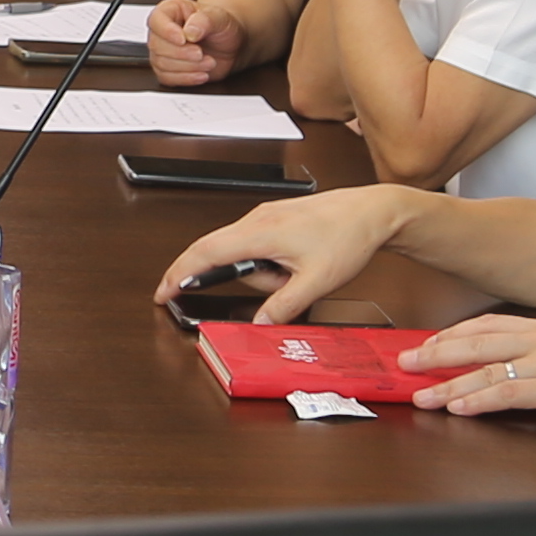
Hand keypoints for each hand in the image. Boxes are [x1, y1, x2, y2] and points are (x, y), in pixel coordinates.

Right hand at [145, 0, 224, 86]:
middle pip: (156, 45)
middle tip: (201, 53)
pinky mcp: (168, 69)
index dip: (167, 31)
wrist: (229, 45)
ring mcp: (163, 51)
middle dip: (181, 53)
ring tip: (209, 62)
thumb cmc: (220, 26)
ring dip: (188, 67)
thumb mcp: (219, 17)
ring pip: (161, 63)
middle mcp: (162, 31)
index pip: (156, 20)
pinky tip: (202, 75)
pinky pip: (167, 78)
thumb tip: (189, 31)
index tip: (183, 39)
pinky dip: (186, 79)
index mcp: (170, 11)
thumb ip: (204, 20)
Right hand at [160, 183, 412, 321]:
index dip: (178, 274)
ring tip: (298, 275)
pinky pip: (255, 244)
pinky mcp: (274, 217)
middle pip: (218, 252)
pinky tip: (296, 265)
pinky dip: (267, 262)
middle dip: (237, 278)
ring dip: (262, 273)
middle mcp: (256, 218)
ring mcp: (264, 215)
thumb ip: (283, 306)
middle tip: (277, 287)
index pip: (204, 253)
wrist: (372, 211)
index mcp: (260, 231)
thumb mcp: (317, 282)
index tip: (162, 293)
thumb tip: (258, 323)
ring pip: (241, 252)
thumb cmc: (348, 236)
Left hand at [402, 313, 535, 426]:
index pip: (490, 324)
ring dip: (448, 382)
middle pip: (477, 341)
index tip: (428, 340)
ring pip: (486, 369)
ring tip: (418, 392)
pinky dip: (479, 399)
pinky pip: (510, 393)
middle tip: (405, 360)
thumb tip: (532, 374)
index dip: (455, 333)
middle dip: (437, 350)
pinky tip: (457, 406)